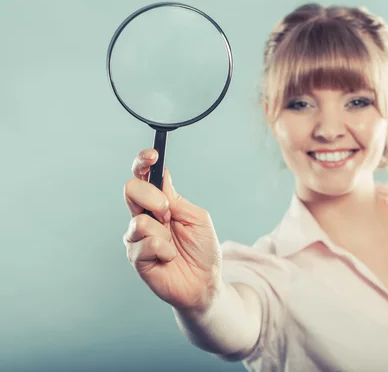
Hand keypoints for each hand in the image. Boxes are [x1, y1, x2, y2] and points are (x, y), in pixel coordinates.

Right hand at [123, 149, 222, 312]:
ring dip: (161, 230)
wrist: (206, 283)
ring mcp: (138, 237)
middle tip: (167, 213)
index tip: (151, 156)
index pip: (144, 176)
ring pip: (138, 221)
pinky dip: (163, 250)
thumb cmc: (204, 250)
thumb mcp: (197, 218)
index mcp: (160, 203)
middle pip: (131, 190)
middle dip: (151, 197)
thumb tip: (162, 177)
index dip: (142, 162)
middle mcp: (145, 217)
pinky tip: (170, 257)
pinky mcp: (136, 257)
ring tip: (173, 244)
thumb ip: (177, 199)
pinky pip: (144, 244)